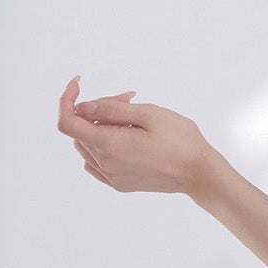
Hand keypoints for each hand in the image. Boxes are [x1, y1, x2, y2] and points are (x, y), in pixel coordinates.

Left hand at [58, 75, 215, 197]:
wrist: (200, 173)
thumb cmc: (181, 141)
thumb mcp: (149, 114)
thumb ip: (111, 109)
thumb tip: (83, 106)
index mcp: (109, 144)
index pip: (67, 122)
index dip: (67, 99)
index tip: (78, 84)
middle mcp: (105, 163)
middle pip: (82, 129)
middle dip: (96, 109)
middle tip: (127, 100)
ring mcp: (112, 176)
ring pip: (88, 145)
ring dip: (101, 127)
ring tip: (132, 119)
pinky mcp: (120, 183)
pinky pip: (95, 162)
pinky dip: (101, 145)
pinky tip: (124, 138)